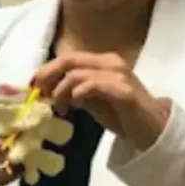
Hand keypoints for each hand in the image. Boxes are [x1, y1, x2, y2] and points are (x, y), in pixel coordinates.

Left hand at [32, 52, 171, 151]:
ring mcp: (119, 75)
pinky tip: (75, 106)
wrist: (151, 127)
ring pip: (77, 74)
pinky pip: (94, 86)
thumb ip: (72, 92)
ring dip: (61, 91)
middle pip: (68, 61)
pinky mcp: (124, 92)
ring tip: (60, 107)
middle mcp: (110, 63)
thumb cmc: (120, 112)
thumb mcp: (90, 100)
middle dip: (47, 77)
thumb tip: (46, 91)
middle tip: (39, 95)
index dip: (46, 70)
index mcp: (101, 62)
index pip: (67, 58)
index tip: (33, 87)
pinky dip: (78, 94)